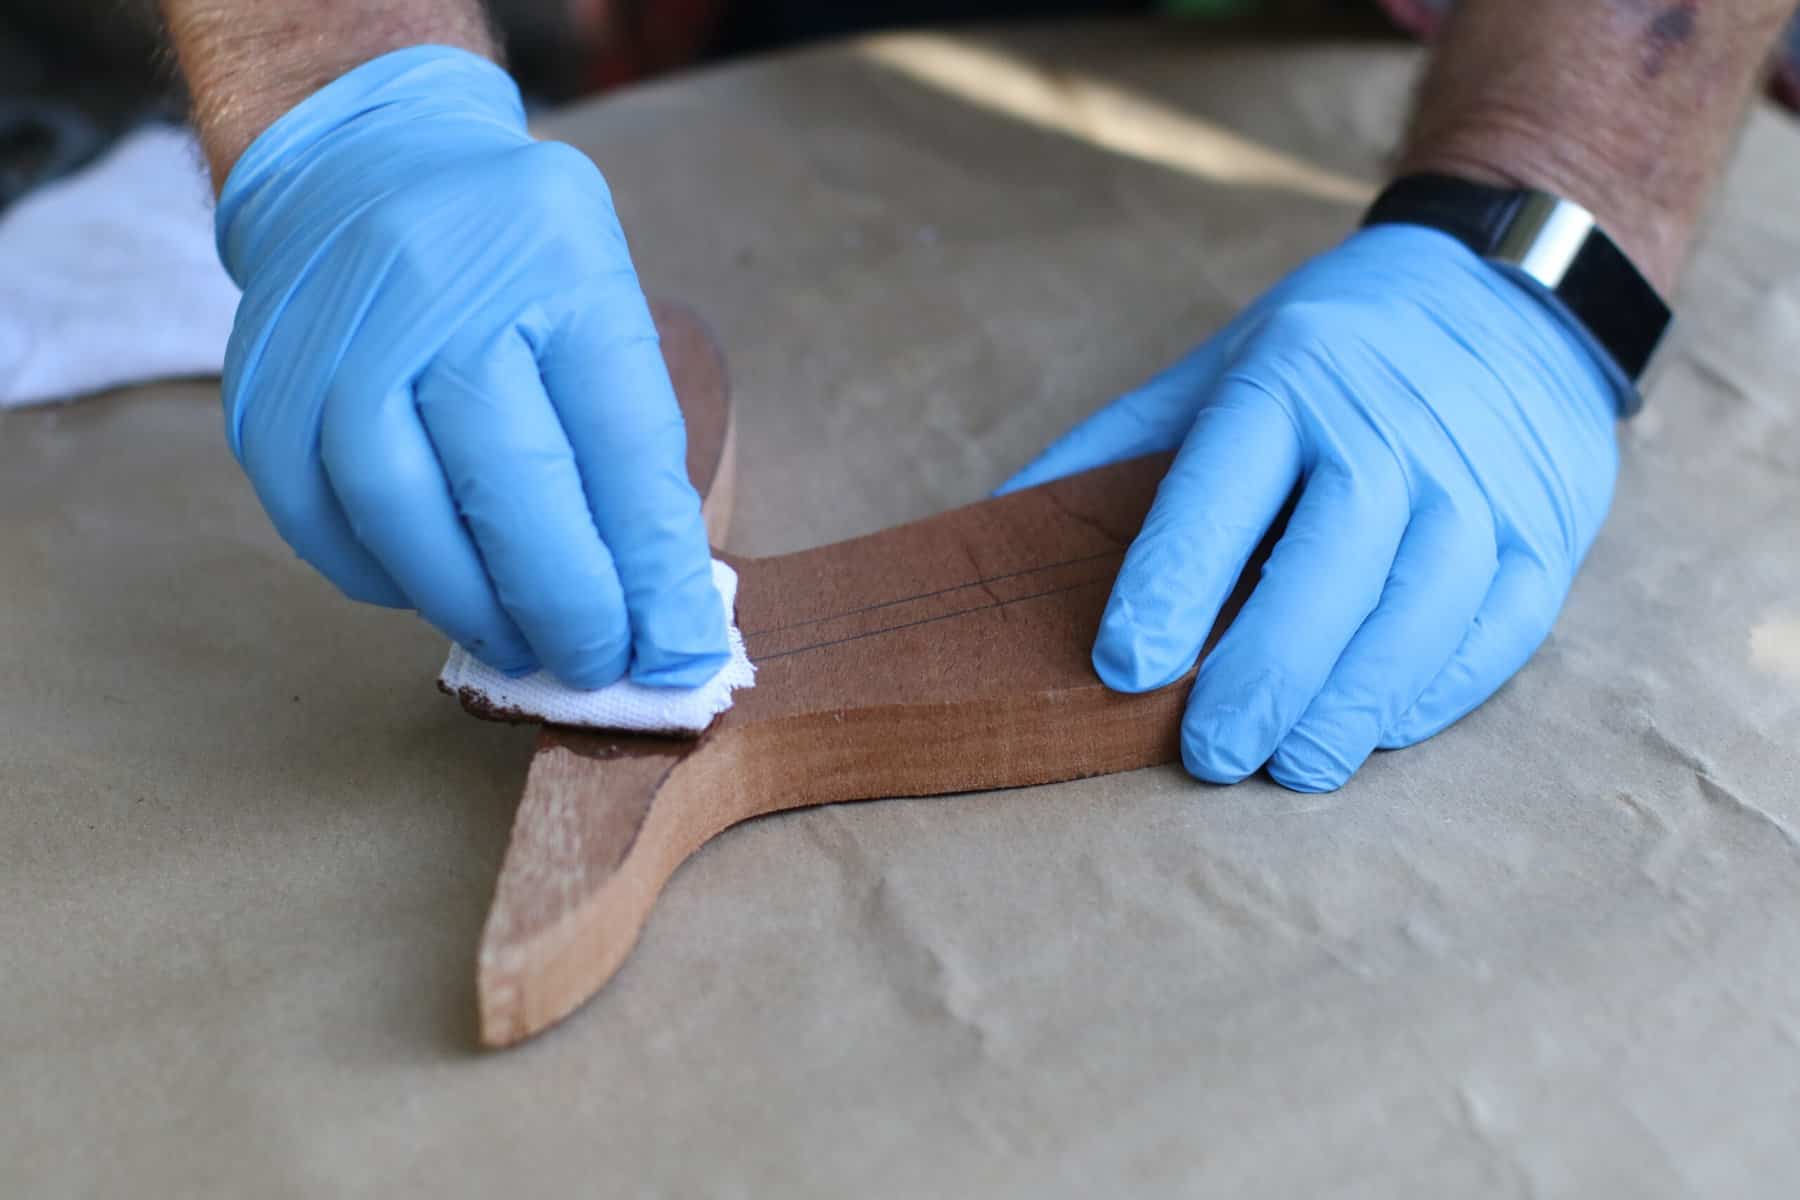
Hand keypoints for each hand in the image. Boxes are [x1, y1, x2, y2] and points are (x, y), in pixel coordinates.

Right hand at [216, 47, 726, 688]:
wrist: (361, 165)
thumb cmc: (511, 259)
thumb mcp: (600, 304)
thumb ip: (626, 444)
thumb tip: (656, 605)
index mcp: (557, 261)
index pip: (621, 442)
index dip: (653, 568)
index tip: (679, 651)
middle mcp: (440, 288)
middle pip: (510, 483)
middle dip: (568, 604)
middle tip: (601, 666)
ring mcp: (336, 336)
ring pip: (402, 511)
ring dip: (471, 607)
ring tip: (521, 647)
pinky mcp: (263, 386)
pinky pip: (320, 520)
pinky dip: (385, 580)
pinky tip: (433, 592)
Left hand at [1001, 225, 1623, 791]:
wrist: (1506, 292)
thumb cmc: (1330, 352)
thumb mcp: (1215, 368)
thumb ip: (1115, 451)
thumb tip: (998, 528)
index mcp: (1289, 380)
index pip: (1222, 488)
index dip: (1172, 583)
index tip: (1123, 666)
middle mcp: (1392, 426)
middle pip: (1330, 560)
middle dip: (1266, 669)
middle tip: (1211, 754)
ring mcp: (1480, 480)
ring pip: (1421, 605)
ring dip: (1354, 700)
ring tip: (1294, 767)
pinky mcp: (1547, 529)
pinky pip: (1498, 625)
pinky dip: (1438, 690)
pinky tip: (1381, 731)